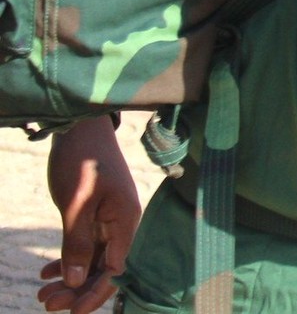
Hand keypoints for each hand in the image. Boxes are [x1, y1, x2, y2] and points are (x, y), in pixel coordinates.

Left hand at [38, 117, 139, 313]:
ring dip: (69, 280)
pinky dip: (67, 261)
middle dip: (77, 291)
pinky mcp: (95, 215)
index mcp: (125, 221)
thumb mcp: (75, 203)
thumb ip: (76, 242)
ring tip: (42, 295)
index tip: (68, 312)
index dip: (93, 294)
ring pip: (92, 260)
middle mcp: (121, 224)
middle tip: (44, 304)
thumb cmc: (82, 162)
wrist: (80, 129)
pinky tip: (46, 272)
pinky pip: (85, 247)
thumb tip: (75, 280)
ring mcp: (109, 220)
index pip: (114, 270)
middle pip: (103, 269)